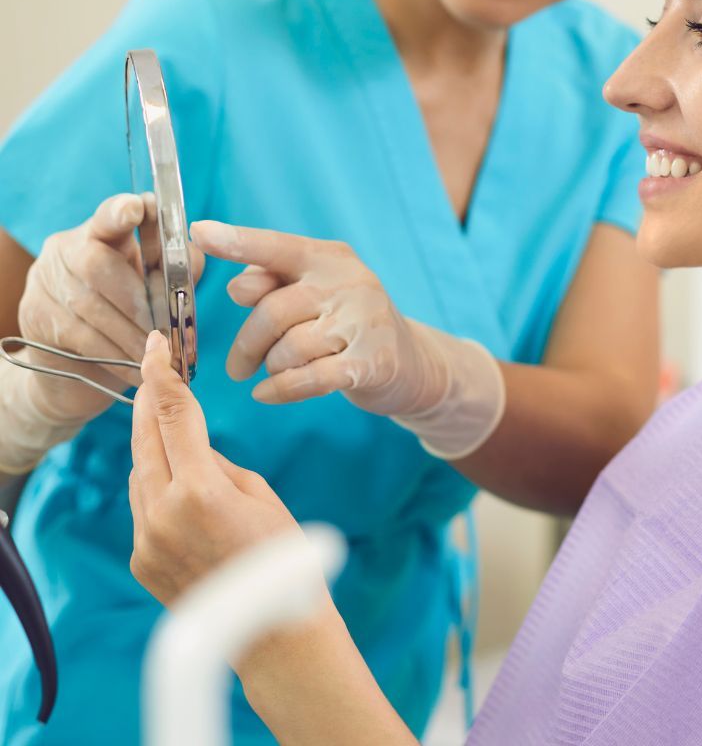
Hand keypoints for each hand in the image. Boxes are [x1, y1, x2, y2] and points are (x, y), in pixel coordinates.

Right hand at [18, 194, 204, 421]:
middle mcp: (66, 249)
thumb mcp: (153, 286)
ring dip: (130, 333)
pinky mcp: (34, 316)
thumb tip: (193, 260)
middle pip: (97, 265)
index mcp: (101, 232)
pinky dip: (115, 354)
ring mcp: (45, 281)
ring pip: (90, 306)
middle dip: (136, 300)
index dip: (122, 212)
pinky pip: (80, 336)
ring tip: (157, 352)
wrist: (74, 365)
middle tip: (163, 329)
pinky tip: (137, 367)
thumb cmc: (125, 315)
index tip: (138, 208)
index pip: (109, 215)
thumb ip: (176, 269)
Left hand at [129, 331, 301, 606]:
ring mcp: (147, 540)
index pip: (172, 416)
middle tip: (154, 370)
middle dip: (148, 401)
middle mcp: (163, 513)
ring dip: (152, 444)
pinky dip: (156, 485)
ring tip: (172, 425)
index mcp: (200, 490)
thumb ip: (217, 466)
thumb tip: (192, 449)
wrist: (274, 632)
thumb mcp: (259, 494)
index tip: (154, 348)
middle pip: (144, 439)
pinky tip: (180, 482)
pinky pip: (142, 507)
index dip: (160, 375)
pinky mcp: (142, 560)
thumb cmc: (283, 558)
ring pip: (139, 473)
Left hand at [190, 221, 449, 412]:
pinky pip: (309, 378)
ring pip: (289, 348)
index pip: (277, 247)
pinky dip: (281, 390)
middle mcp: (350, 282)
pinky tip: (267, 394)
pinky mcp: (373, 361)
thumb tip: (237, 286)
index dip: (238, 241)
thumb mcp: (312, 294)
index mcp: (328, 258)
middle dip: (247, 344)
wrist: (410, 362)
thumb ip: (272, 284)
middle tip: (237, 367)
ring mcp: (365, 321)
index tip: (199, 232)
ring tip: (276, 372)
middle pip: (273, 311)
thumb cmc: (346, 324)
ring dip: (271, 367)